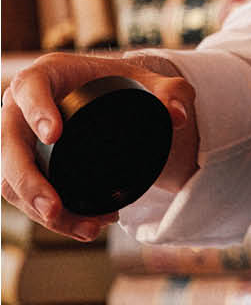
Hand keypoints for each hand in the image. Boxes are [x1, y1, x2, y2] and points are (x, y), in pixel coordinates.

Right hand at [1, 51, 197, 239]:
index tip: (55, 134)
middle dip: (29, 183)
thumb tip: (179, 116)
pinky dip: (50, 217)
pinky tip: (83, 226)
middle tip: (54, 208)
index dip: (37, 111)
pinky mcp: (23, 167)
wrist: (102, 97)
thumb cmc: (116, 82)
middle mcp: (20, 108)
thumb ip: (170, 91)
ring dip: (40, 212)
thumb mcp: (143, 80)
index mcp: (45, 76)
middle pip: (9, 147)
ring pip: (12, 181)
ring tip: (87, 228)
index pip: (30, 89)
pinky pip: (23, 196)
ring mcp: (17, 141)